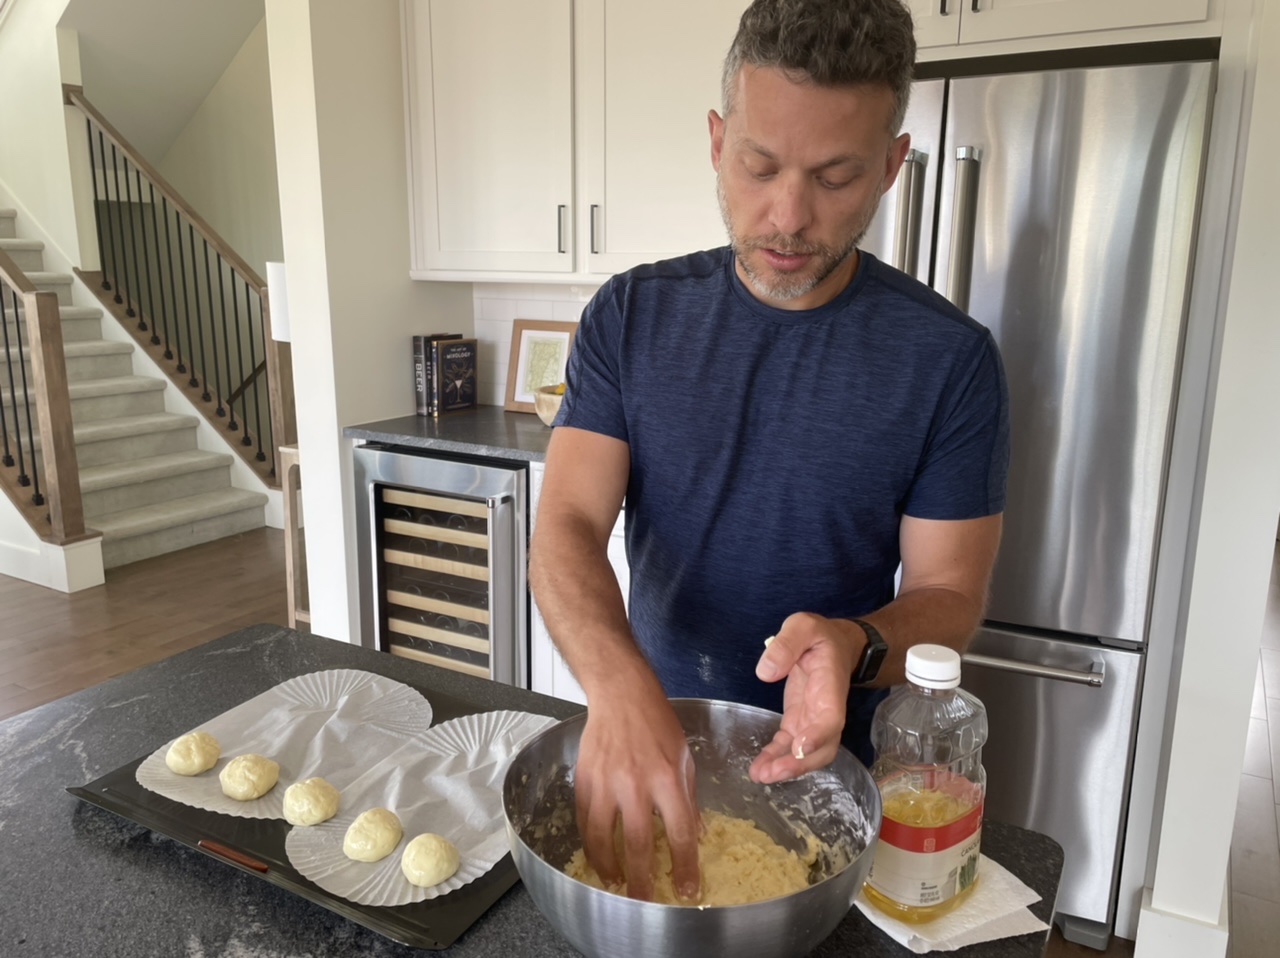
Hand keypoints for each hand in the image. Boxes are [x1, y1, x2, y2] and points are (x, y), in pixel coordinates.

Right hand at [574, 674, 700, 900]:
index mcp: (667, 777)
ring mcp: (606, 782)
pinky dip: (589, 842)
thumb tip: (696, 832)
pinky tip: (597, 853)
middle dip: (642, 879)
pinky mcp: (585, 778)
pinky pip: (583, 819)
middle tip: (644, 901)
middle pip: (637, 843)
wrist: (621, 694)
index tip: (687, 888)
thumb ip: (689, 797)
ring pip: (602, 837)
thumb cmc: (656, 721)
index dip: (684, 865)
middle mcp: (636, 783)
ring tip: (615, 882)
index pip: (679, 832)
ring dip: (608, 866)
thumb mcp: (684, 757)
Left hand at [749, 612, 860, 783]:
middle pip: (823, 747)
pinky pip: (789, 746)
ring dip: (786, 768)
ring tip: (760, 776)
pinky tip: (758, 769)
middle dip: (799, 764)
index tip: (800, 747)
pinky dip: (776, 758)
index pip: (831, 717)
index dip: (818, 735)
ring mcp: (813, 719)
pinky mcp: (798, 722)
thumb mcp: (803, 626)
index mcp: (830, 686)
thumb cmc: (819, 635)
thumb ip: (786, 644)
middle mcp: (826, 709)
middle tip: (773, 773)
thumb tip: (766, 671)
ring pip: (806, 754)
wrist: (834, 644)